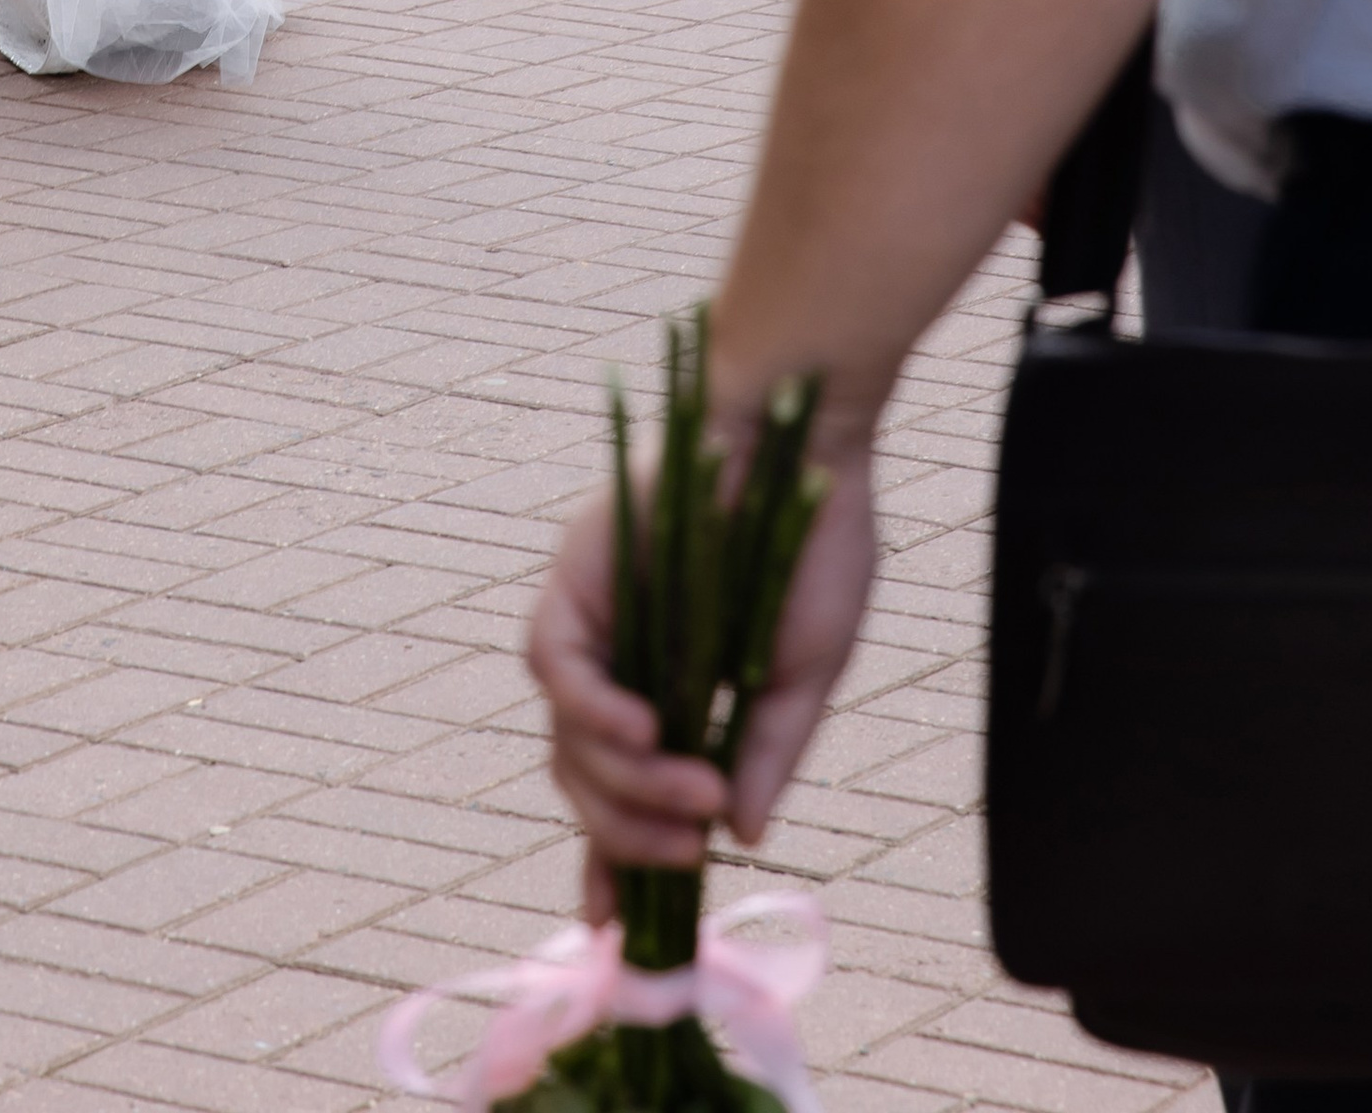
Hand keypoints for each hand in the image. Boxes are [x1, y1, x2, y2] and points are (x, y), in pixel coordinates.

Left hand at [527, 441, 876, 914]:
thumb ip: (769, 750)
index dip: (612, 864)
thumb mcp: (805, 670)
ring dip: (624, 783)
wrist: (806, 436)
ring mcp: (593, 621)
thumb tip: (747, 836)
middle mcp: (621, 663)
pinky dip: (590, 709)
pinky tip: (643, 731)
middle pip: (583, 781)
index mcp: (672, 693)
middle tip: (691, 852)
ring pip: (567, 737)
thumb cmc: (816, 544)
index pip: (619, 794)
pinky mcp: (574, 576)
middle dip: (630, 834)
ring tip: (693, 798)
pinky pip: (555, 663)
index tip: (624, 934)